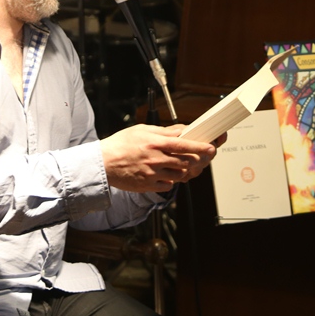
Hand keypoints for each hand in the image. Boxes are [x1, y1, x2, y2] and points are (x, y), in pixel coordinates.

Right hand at [99, 124, 218, 192]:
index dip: (200, 146)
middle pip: (186, 161)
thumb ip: (163, 131)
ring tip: (177, 164)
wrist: (103, 163)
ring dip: (183, 170)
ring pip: (179, 174)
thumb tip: (181, 130)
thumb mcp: (142, 130)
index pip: (184, 144)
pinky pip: (168, 185)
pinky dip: (170, 180)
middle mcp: (155, 159)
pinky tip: (164, 173)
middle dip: (197, 160)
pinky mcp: (148, 185)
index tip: (211, 147)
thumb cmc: (120, 145)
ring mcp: (153, 174)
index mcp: (155, 142)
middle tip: (200, 157)